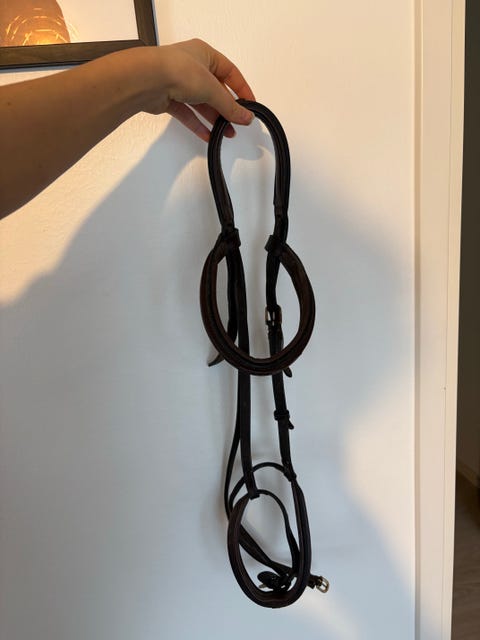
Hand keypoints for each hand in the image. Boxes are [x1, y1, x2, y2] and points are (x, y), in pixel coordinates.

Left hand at [135, 39, 255, 140]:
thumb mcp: (212, 88)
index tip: (250, 105)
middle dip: (227, 108)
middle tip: (238, 123)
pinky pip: (187, 114)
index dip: (241, 89)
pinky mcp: (168, 99)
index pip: (229, 71)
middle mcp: (192, 67)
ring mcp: (179, 83)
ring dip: (214, 119)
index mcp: (204, 54)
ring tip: (227, 134)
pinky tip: (208, 136)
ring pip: (201, 104)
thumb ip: (230, 106)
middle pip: (215, 90)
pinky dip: (198, 125)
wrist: (147, 80)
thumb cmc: (179, 71)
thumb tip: (246, 117)